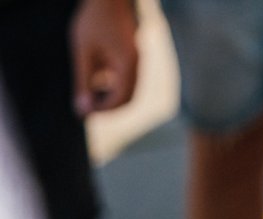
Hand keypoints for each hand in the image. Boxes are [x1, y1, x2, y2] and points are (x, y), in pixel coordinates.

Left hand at [70, 0, 138, 114]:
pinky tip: (97, 79)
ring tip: (89, 94)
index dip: (103, 110)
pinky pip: (127, 79)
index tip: (85, 111)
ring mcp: (137, 62)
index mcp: (127, 65)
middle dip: (108, 107)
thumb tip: (82, 109)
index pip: (120, 99)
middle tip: (87, 108)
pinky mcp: (132, 57)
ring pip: (128, 91)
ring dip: (110, 97)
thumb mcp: (83, 52)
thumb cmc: (93, 20)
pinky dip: (113, 85)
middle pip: (128, 99)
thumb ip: (83, 81)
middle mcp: (137, 66)